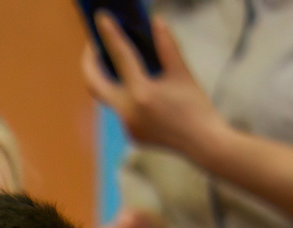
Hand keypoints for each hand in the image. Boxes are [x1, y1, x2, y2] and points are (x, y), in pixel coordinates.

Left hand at [82, 15, 222, 162]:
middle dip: (89, 62)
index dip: (109, 34)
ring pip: (109, 97)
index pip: (120, 56)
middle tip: (94, 44)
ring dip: (111, 79)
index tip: (100, 17)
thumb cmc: (197, 106)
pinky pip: (122, 110)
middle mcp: (127, 111)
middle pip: (94, 83)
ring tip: (116, 61)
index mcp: (142, 93)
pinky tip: (139, 86)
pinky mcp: (130, 134)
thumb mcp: (183, 74)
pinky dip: (127, 95)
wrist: (204, 144)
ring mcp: (126, 125)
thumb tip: (157, 21)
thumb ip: (168, 47)